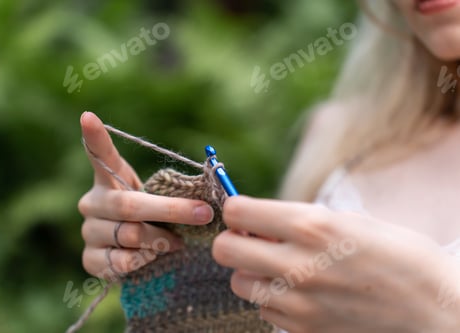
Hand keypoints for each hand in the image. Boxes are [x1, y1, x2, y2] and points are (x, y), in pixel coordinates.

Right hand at [78, 112, 213, 278]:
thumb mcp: (159, 196)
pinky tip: (152, 256)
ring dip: (161, 240)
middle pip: (129, 205)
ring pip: (129, 235)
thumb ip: (173, 189)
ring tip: (176, 241)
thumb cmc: (151, 216)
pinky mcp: (90, 260)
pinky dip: (144, 260)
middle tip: (203, 213)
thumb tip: (210, 180)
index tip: (89, 116)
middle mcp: (92, 203)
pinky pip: (121, 262)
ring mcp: (89, 232)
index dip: (95, 137)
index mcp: (108, 180)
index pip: (100, 156)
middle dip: (172, 211)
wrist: (134, 251)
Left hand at [212, 196, 459, 332]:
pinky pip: (265, 311)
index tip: (245, 212)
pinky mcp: (303, 331)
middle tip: (253, 240)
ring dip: (252, 273)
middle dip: (233, 241)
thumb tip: (265, 223)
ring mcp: (299, 303)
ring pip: (240, 283)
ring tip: (279, 268)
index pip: (237, 212)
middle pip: (225, 250)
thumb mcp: (355, 221)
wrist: (439, 314)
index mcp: (314, 226)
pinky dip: (273, 300)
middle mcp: (299, 264)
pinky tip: (299, 294)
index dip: (237, 209)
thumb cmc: (403, 258)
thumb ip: (304, 220)